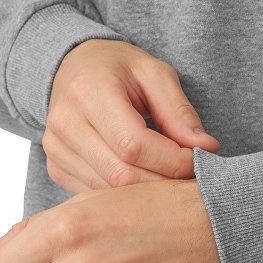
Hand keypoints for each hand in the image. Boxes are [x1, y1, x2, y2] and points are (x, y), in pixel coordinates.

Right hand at [44, 39, 220, 192]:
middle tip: (192, 175)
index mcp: (89, 92)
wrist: (74, 68)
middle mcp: (65, 124)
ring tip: (171, 175)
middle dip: (165, 180)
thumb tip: (206, 149)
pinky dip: (128, 194)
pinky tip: (146, 178)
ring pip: (111, 191)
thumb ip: (180, 112)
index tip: (200, 159)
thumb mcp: (155, 75)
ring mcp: (56, 150)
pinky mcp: (56, 168)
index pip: (134, 145)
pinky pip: (98, 194)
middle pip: (122, 175)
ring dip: (149, 191)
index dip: (173, 161)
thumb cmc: (118, 70)